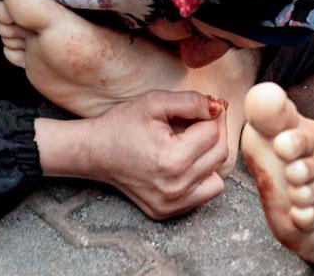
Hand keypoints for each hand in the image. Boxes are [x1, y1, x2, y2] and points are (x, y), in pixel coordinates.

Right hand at [71, 91, 229, 218]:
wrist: (94, 152)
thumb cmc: (122, 125)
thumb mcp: (155, 102)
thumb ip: (191, 102)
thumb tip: (218, 108)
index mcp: (173, 160)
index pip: (214, 133)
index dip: (210, 115)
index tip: (202, 107)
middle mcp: (175, 187)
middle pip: (220, 155)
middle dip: (215, 132)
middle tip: (200, 120)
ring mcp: (171, 204)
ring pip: (217, 177)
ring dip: (210, 157)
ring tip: (191, 143)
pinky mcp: (167, 212)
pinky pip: (204, 194)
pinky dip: (201, 178)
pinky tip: (184, 163)